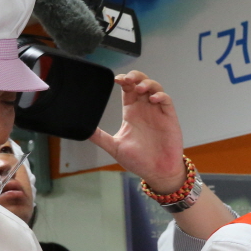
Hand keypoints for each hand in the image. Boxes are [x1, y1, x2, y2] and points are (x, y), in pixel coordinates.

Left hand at [90, 71, 185, 193]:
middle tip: (127, 79)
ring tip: (139, 88)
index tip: (115, 80)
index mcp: (131, 113)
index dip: (123, 81)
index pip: (127, 90)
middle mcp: (145, 109)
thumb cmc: (139, 161)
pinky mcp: (169, 118)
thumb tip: (81, 129)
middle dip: (135, 76)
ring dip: (148, 84)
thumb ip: (99, 137)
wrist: (157, 173)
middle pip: (141, 83)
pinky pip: (166, 100)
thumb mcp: (114, 147)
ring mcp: (157, 112)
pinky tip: (152, 99)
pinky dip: (160, 96)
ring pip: (155, 88)